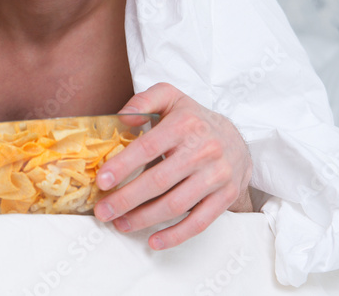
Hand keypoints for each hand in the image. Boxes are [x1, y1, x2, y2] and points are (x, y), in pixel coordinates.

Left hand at [93, 82, 252, 249]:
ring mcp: (216, 175)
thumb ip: (144, 100)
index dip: (122, 166)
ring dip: (144, 219)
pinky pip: (199, 222)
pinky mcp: (226, 196)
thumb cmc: (193, 120)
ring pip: (176, 205)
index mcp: (185, 124)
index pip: (148, 148)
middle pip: (158, 181)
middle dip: (126, 199)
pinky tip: (153, 241)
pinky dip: (175, 235)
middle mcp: (204, 150)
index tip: (101, 181)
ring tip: (120, 223)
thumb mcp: (170, 97)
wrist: (236, 139)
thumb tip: (122, 116)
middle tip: (102, 211)